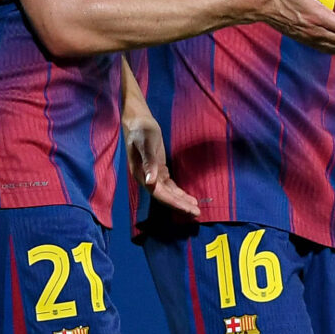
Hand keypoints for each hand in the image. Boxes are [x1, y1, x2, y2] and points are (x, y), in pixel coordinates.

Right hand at [125, 103, 199, 217]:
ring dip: (181, 201)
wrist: (137, 120)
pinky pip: (169, 185)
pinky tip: (188, 197)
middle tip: (197, 213)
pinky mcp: (159, 170)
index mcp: (141, 175)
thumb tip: (150, 182)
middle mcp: (147, 179)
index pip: (159, 194)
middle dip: (180, 205)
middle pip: (165, 197)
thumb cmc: (141, 130)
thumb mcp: (146, 144)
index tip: (188, 209)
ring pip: (168, 193)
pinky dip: (178, 192)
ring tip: (195, 209)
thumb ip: (149, 162)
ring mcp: (153, 175)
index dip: (174, 203)